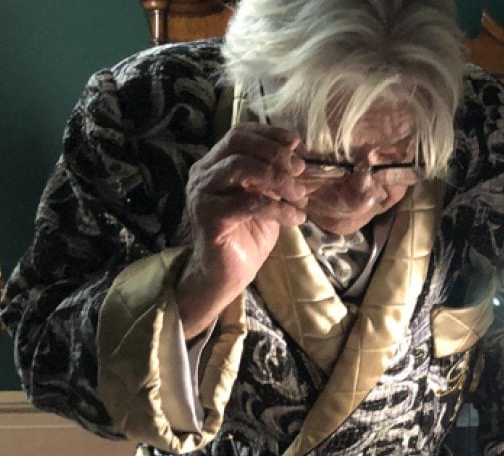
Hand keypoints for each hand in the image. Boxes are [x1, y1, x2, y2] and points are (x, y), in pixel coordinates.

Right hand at [177, 122, 308, 337]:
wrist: (229, 273)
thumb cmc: (248, 234)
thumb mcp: (267, 198)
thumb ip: (274, 176)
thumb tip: (297, 153)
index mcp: (215, 164)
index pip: (239, 133)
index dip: (269, 134)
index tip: (296, 144)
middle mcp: (203, 174)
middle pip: (237, 143)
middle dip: (275, 154)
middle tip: (301, 171)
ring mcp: (202, 194)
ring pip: (240, 168)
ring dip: (278, 178)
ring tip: (299, 196)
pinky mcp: (209, 217)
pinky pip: (248, 202)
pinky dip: (278, 208)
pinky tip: (295, 218)